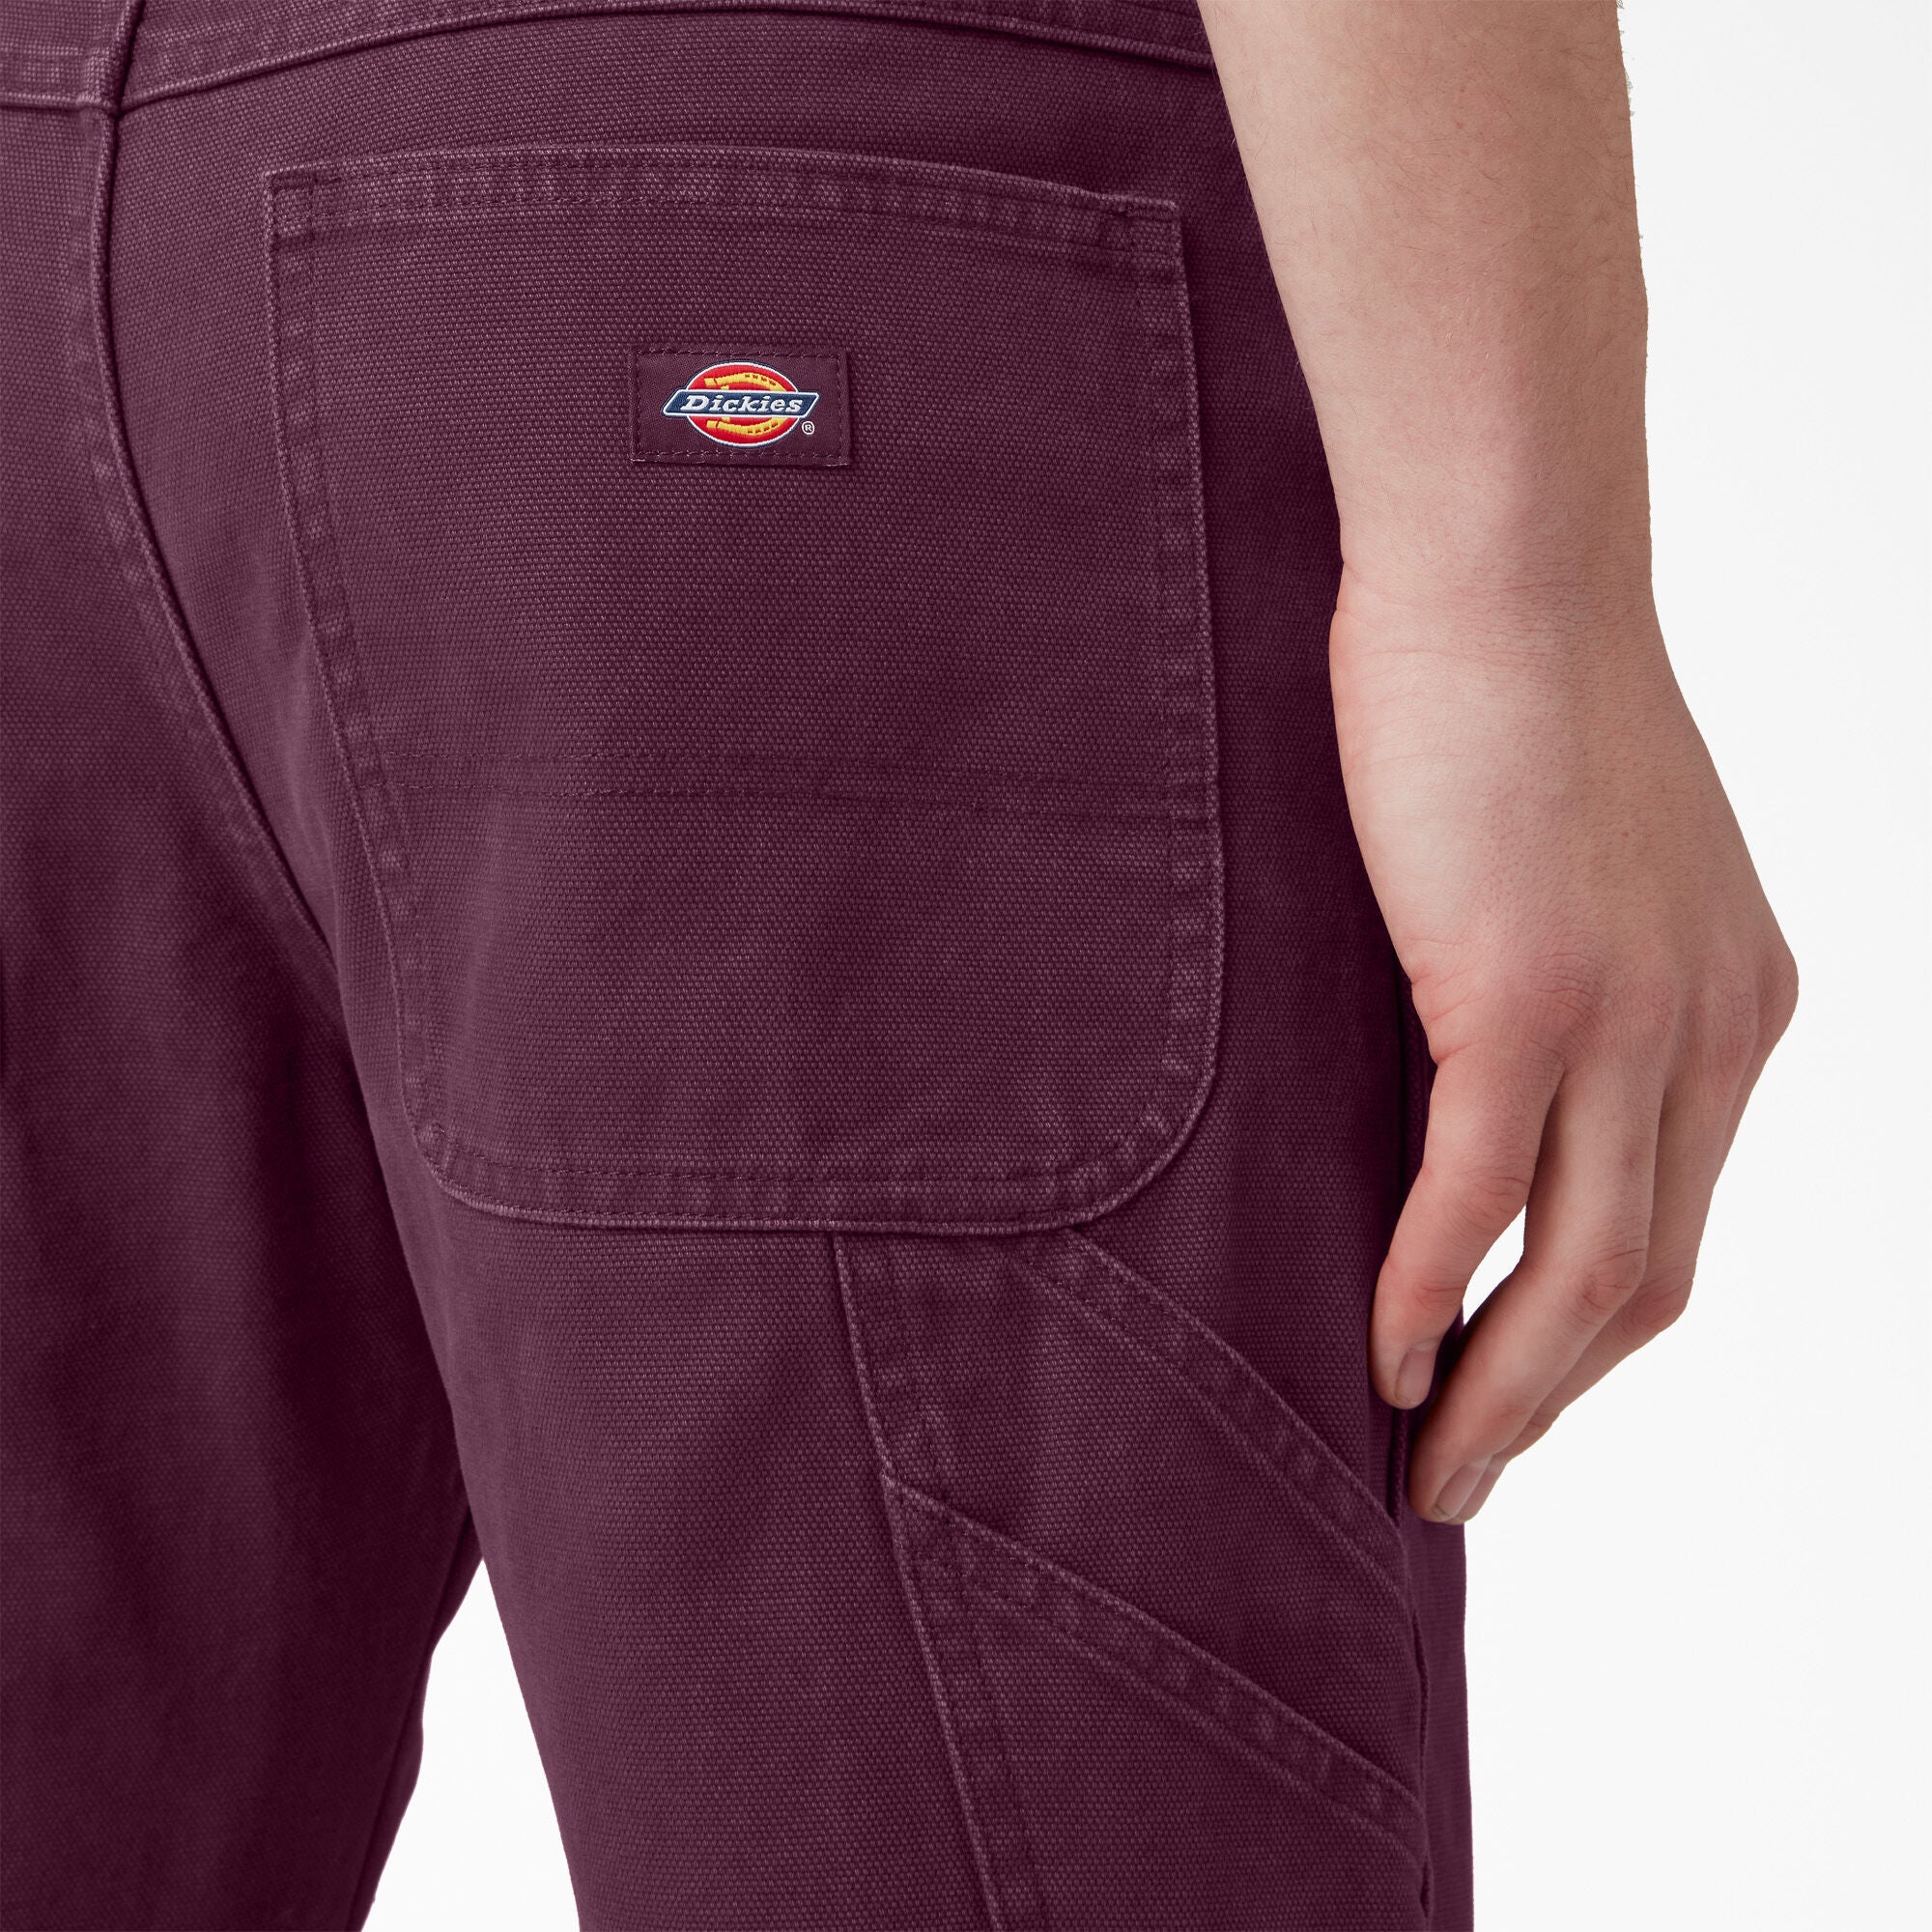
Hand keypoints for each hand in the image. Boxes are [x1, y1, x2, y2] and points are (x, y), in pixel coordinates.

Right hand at [1334, 572, 1796, 1522]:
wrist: (1502, 567)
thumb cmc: (1514, 696)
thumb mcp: (1579, 864)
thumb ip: (1566, 983)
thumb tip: (1473, 1079)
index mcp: (1737, 1005)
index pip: (1678, 1220)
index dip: (1595, 1336)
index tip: (1514, 1388)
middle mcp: (1713, 1031)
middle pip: (1647, 1281)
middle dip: (1554, 1399)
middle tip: (1463, 1475)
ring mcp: (1629, 1017)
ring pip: (1581, 1269)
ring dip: (1501, 1389)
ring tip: (1425, 1465)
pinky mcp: (1524, 993)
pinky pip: (1476, 1192)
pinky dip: (1428, 1291)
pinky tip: (1379, 1356)